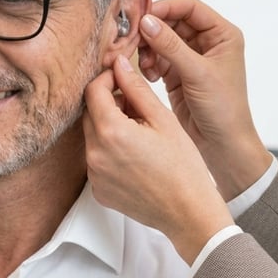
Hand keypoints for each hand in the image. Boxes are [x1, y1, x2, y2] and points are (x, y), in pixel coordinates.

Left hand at [83, 57, 234, 264]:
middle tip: (138, 108)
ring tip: (141, 134)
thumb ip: (136, 89)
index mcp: (111, 132)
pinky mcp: (98, 190)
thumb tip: (119, 65)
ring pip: (93, 137)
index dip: (107, 80)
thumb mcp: (163, 119)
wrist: (188, 212)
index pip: (93, 91)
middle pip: (90, 114)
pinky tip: (136, 157)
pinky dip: (110, 152)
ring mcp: (94, 175)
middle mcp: (95, 155)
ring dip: (110, 128)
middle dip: (109, 104)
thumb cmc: (183, 167)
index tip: (122, 79)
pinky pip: (97, 160)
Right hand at [135, 0, 271, 198]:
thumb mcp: (198, 73)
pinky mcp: (178, 74)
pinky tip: (150, 76)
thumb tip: (147, 22)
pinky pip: (158, 59)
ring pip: (162, 40)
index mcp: (222, 35)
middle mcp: (208, 42)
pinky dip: (150, 64)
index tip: (143, 15)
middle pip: (172, 22)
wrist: (223, 145)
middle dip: (152, 31)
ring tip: (145, 65)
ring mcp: (191, 58)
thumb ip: (171, 46)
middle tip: (134, 39)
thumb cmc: (224, 109)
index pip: (190, 7)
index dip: (165, 8)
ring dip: (149, 49)